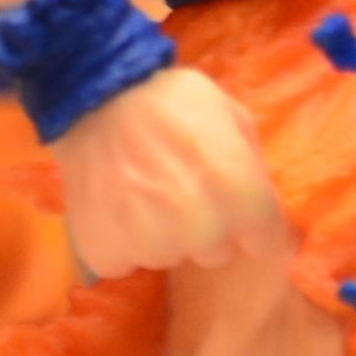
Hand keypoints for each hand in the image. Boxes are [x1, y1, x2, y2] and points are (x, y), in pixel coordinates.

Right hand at [45, 63, 281, 278]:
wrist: (90, 95)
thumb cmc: (168, 99)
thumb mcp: (229, 113)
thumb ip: (252, 164)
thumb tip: (263, 199)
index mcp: (242, 197)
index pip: (265, 240)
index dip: (248, 220)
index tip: (227, 200)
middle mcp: (203, 232)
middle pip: (216, 252)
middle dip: (205, 227)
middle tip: (176, 186)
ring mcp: (154, 248)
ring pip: (169, 255)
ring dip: (160, 233)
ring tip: (139, 188)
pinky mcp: (108, 255)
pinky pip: (125, 260)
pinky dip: (118, 239)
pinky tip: (112, 202)